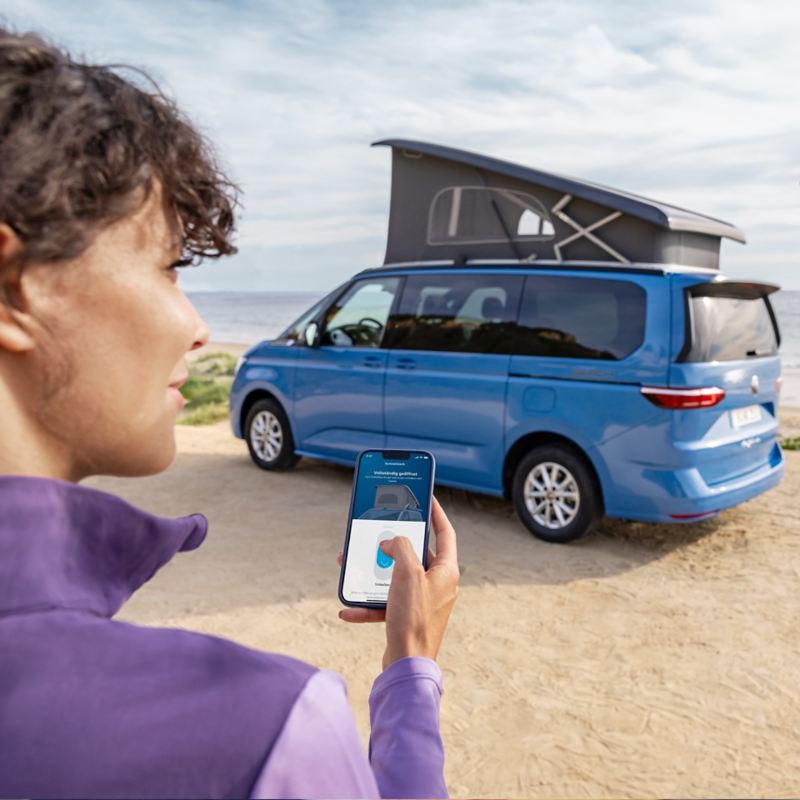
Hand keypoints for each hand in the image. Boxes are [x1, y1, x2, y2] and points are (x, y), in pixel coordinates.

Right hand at [337, 496, 459, 669]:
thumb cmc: (413, 619)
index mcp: (446, 571)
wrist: (407, 667)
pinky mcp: (408, 618)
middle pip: (416, 554)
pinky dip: (368, 604)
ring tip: (354, 567)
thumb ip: (400, 548)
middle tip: (378, 533)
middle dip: (393, 545)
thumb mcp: (406, 573)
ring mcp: (423, 602)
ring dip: (374, 573)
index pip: (444, 532)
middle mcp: (438, 585)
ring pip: (396, 578)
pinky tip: (349, 608)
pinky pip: (386, 603)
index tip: (426, 499)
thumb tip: (391, 543)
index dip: (435, 513)